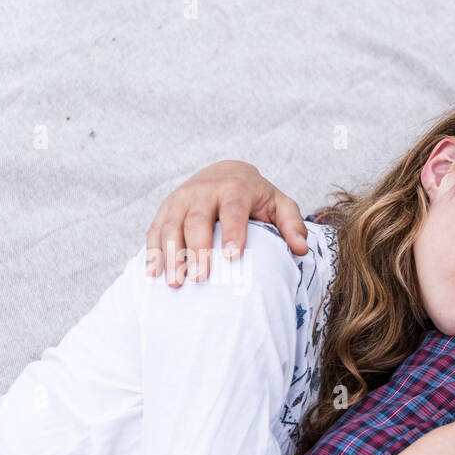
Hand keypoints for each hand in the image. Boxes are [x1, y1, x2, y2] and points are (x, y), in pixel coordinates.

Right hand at [144, 160, 309, 285]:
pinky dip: (153, 250)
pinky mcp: (166, 208)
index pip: (233, 211)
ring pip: (171, 226)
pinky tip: (153, 272)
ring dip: (171, 254)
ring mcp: (181, 198)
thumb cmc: (257, 196)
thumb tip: (301, 249)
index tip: (232, 257)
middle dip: (197, 250)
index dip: (232, 232)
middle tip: (200, 279)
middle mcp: (203, 191)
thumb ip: (292, 224)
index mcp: (234, 188)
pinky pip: (155, 229)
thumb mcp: (280, 204)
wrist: (225, 172)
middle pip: (196, 220)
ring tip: (175, 282)